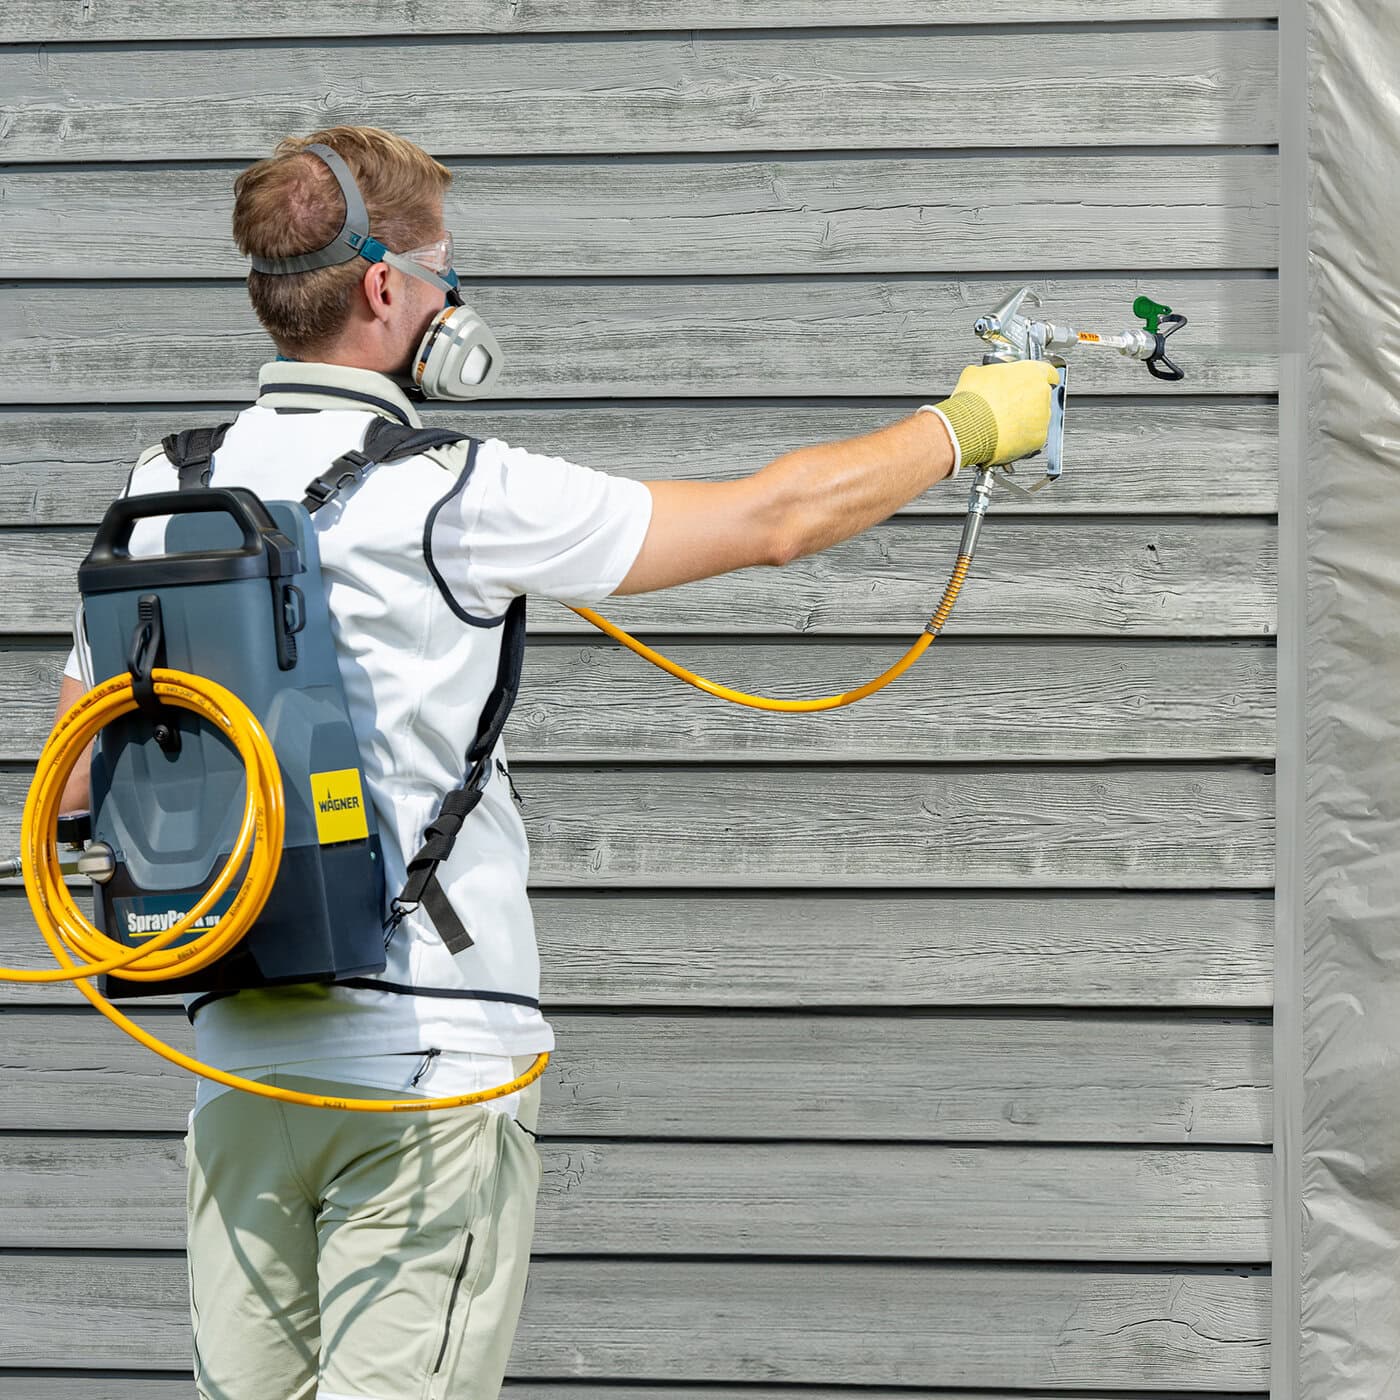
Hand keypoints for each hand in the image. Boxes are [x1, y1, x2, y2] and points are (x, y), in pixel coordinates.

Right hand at [932, 360, 1060, 467]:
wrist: (968, 427)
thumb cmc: (974, 401)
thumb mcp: (976, 374)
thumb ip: (990, 373)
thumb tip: (985, 376)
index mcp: (1032, 372)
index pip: (1049, 372)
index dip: (1037, 379)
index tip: (1030, 384)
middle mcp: (1042, 393)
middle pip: (1041, 396)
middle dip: (1027, 401)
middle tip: (1007, 405)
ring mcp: (1042, 417)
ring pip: (1038, 418)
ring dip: (1024, 420)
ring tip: (1003, 423)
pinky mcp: (1039, 439)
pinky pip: (1033, 437)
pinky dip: (1022, 438)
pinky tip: (1005, 436)